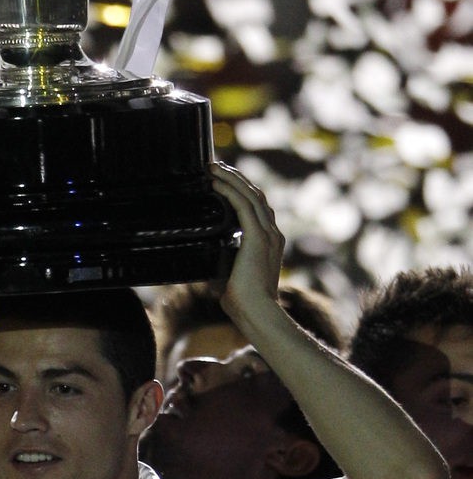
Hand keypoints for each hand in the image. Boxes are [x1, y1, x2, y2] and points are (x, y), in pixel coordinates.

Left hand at [209, 162, 284, 328]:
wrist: (257, 312)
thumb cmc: (243, 301)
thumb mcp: (233, 274)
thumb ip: (226, 261)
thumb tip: (206, 257)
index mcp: (271, 242)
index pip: (258, 207)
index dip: (242, 190)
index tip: (225, 179)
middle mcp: (273, 234)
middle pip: (256, 195)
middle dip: (236, 178)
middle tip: (216, 166)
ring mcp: (267, 234)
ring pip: (250, 195)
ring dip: (231, 178)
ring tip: (212, 167)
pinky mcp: (257, 238)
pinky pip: (243, 206)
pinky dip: (229, 191)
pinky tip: (215, 182)